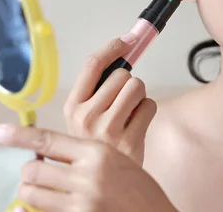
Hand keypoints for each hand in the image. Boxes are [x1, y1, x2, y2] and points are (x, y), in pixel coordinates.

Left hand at [0, 124, 176, 211]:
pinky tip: (23, 211)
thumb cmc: (139, 190)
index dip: (19, 135)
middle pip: (34, 168)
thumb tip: (49, 152)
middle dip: (30, 171)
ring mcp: (82, 203)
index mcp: (97, 153)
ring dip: (31, 191)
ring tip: (41, 190)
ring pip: (32, 193)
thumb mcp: (116, 162)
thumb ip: (86, 156)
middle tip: (37, 174)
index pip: (48, 140)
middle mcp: (87, 176)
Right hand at [63, 33, 156, 164]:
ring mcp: (108, 129)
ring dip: (139, 95)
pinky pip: (149, 106)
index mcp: (72, 107)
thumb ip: (96, 90)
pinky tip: (137, 125)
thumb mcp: (82, 119)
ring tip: (130, 112)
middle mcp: (86, 117)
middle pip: (121, 75)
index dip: (112, 48)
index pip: (92, 65)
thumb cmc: (97, 144)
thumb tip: (122, 52)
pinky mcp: (130, 140)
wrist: (103, 182)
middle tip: (123, 100)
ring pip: (137, 86)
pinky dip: (147, 111)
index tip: (125, 41)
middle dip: (128, 82)